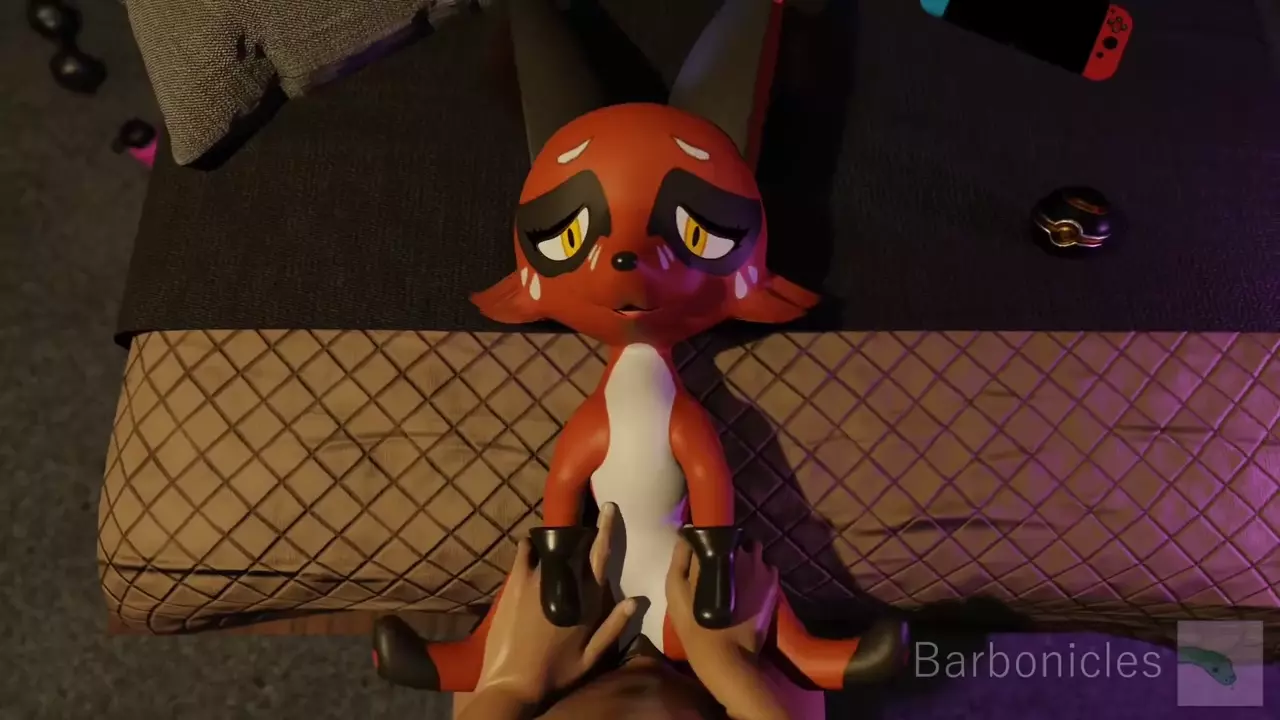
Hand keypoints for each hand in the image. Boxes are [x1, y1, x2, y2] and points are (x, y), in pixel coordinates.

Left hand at [474, 503, 636, 705]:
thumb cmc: (556, 673)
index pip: (601, 556)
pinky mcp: (516, 583)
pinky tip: (530, 546)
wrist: (515, 683)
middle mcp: (565, 584)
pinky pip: (525, 551)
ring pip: (552, 546)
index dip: (607, 530)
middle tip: (581, 525)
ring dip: (555, 540)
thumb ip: (614, 627)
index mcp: (588, 601)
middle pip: (577, 546)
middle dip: (581, 532)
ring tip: (554, 539)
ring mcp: (538, 580)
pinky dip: (529, 545)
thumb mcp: (592, 657)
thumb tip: (636, 600)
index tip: (610, 508)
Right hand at [666, 536, 779, 661]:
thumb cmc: (694, 623)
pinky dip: (759, 572)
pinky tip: (750, 588)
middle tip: (719, 567)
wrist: (726, 654)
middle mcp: (740, 552)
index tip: (705, 549)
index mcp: (714, 552)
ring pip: (753, 550)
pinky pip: (767, 567)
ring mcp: (760, 567)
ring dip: (746, 558)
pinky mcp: (772, 583)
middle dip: (728, 548)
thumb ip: (680, 558)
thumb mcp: (675, 590)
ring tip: (737, 576)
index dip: (709, 538)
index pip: (713, 532)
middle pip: (735, 539)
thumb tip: (687, 534)